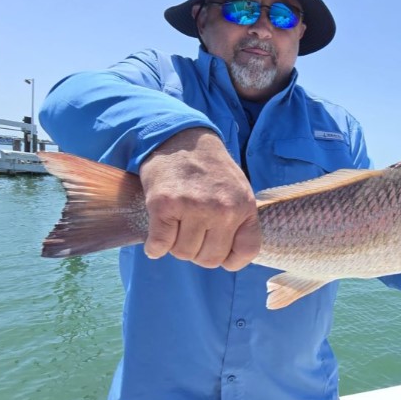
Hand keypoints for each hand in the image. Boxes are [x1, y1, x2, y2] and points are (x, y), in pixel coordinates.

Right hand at [139, 128, 261, 269]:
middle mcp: (222, 209)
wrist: (182, 139)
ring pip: (183, 253)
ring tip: (177, 224)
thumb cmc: (211, 170)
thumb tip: (228, 260)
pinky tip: (158, 234)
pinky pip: (159, 245)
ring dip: (176, 245)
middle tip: (192, 231)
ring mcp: (193, 207)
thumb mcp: (239, 191)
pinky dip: (155, 245)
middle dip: (198, 252)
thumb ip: (239, 222)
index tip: (219, 249)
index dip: (230, 259)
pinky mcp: (164, 205)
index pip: (245, 253)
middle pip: (209, 259)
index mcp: (244, 206)